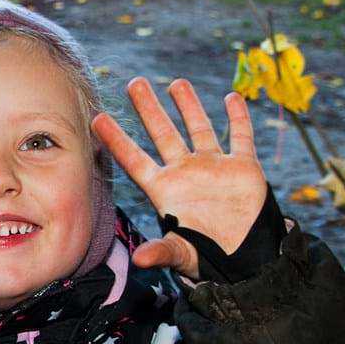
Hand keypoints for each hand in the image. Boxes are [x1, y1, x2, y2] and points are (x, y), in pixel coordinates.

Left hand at [91, 78, 267, 276]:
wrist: (246, 258)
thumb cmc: (209, 256)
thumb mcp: (182, 254)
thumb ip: (162, 252)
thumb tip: (139, 261)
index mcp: (166, 190)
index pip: (135, 160)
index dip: (116, 140)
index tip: (97, 118)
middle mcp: (185, 173)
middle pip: (163, 134)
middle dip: (149, 109)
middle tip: (134, 83)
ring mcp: (213, 167)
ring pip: (199, 128)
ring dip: (189, 105)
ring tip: (176, 82)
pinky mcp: (242, 168)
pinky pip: (240, 137)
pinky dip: (239, 118)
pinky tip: (232, 98)